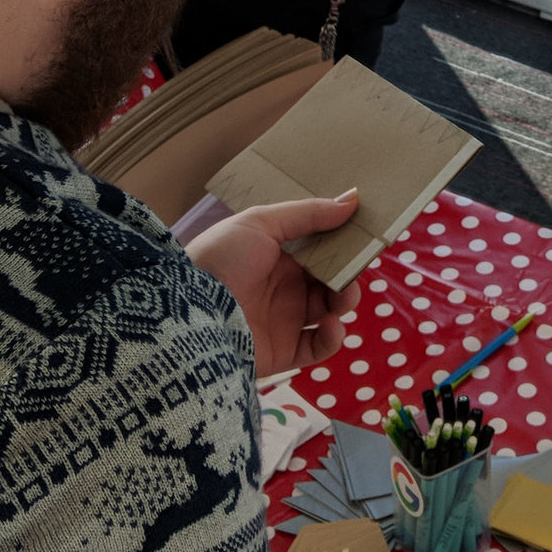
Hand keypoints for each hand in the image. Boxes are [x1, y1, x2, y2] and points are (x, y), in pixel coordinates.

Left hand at [186, 190, 363, 376]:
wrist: (188, 312)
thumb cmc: (220, 259)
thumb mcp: (261, 222)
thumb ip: (308, 213)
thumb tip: (353, 199)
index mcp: (276, 256)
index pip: (319, 250)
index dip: (342, 245)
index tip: (363, 237)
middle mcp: (282, 288)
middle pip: (330, 280)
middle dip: (348, 274)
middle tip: (355, 268)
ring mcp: (283, 320)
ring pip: (330, 311)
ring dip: (344, 301)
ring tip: (340, 296)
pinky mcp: (283, 352)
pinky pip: (319, 347)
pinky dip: (333, 337)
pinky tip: (330, 324)